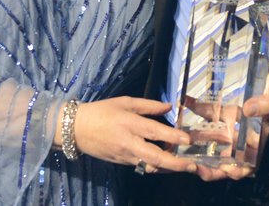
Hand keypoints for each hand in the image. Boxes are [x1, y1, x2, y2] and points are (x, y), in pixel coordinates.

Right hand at [73, 96, 196, 173]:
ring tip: (185, 165)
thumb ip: (148, 105)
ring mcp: (125, 155)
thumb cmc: (102, 111)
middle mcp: (129, 142)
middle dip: (176, 163)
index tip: (188, 139)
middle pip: (155, 156)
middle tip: (192, 166)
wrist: (76, 129)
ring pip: (150, 165)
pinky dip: (156, 165)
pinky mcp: (122, 163)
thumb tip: (169, 106)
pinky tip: (167, 163)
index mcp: (130, 123)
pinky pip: (142, 166)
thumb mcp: (125, 102)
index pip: (155, 131)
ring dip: (168, 167)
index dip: (172, 136)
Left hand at [195, 60, 268, 181]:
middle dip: (207, 164)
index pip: (246, 165)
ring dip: (196, 140)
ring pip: (211, 139)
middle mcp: (242, 136)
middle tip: (192, 164)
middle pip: (224, 158)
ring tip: (181, 138)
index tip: (223, 171)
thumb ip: (265, 104)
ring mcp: (231, 124)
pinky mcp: (224, 111)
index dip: (235, 172)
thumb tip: (248, 110)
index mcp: (257, 140)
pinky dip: (197, 109)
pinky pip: (209, 114)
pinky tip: (186, 101)